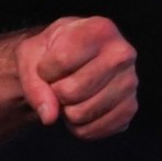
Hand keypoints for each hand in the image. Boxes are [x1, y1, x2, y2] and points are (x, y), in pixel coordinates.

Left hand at [17, 15, 137, 138]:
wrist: (70, 60)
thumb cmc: (51, 52)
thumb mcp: (31, 55)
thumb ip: (32, 82)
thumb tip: (50, 116)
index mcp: (100, 30)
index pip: (62, 60)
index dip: (44, 70)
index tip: (48, 64)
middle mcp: (122, 54)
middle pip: (73, 91)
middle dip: (55, 92)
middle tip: (60, 83)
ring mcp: (130, 82)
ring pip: (82, 113)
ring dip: (65, 111)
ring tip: (71, 95)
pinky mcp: (130, 108)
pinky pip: (95, 130)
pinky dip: (79, 127)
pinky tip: (80, 109)